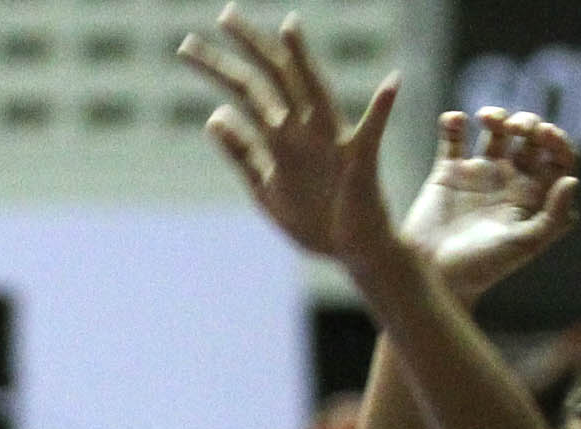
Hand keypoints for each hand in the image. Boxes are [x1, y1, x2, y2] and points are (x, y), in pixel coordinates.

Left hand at [178, 7, 398, 266]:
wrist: (352, 253)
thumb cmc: (314, 221)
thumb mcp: (267, 189)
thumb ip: (243, 154)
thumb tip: (214, 116)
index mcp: (282, 136)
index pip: (246, 90)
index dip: (218, 67)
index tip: (188, 47)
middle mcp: (305, 130)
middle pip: (274, 79)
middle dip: (249, 49)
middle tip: (222, 16)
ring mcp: (333, 143)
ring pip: (316, 93)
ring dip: (304, 61)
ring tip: (289, 27)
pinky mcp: (360, 162)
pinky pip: (373, 132)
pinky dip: (383, 108)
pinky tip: (392, 83)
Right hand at [402, 108, 577, 304]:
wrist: (433, 277)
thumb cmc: (481, 268)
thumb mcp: (523, 245)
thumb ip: (553, 216)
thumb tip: (572, 180)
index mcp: (532, 198)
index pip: (558, 159)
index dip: (558, 140)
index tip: (544, 135)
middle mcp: (508, 182)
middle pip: (530, 137)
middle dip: (528, 122)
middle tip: (517, 128)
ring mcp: (478, 175)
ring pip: (496, 130)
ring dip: (497, 115)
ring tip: (487, 119)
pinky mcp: (448, 172)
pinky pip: (453, 136)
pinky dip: (453, 121)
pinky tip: (455, 122)